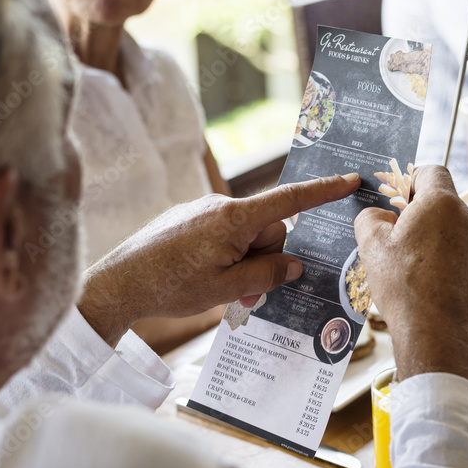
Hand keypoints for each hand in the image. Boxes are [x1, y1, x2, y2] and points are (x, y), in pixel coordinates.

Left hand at [79, 173, 361, 346]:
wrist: (117, 283)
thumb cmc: (170, 286)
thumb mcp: (227, 288)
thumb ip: (266, 274)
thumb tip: (293, 264)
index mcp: (234, 219)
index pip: (289, 201)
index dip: (323, 191)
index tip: (349, 178)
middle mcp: (219, 206)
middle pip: (267, 229)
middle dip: (265, 257)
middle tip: (243, 289)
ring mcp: (201, 211)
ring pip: (244, 235)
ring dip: (242, 261)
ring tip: (217, 287)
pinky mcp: (187, 219)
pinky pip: (222, 235)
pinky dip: (224, 256)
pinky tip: (199, 276)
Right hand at [354, 165, 467, 387]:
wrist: (437, 335)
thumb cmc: (404, 288)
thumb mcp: (371, 246)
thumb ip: (370, 218)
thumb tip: (378, 216)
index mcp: (440, 204)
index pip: (431, 170)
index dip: (412, 179)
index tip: (398, 199)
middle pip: (442, 202)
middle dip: (419, 214)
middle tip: (397, 237)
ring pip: (453, 230)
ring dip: (434, 240)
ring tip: (412, 267)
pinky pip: (465, 256)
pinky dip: (449, 263)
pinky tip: (430, 285)